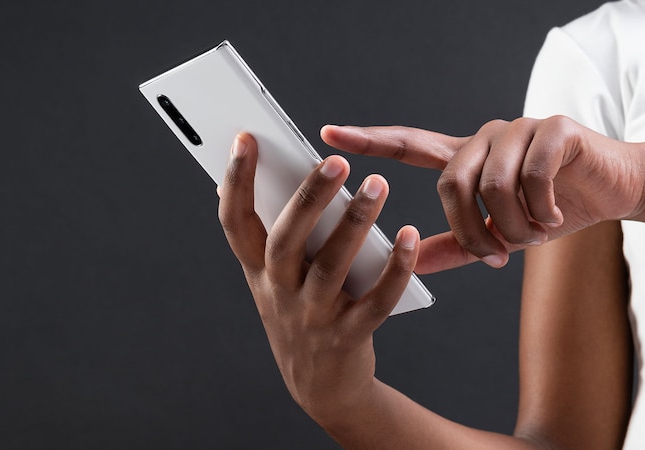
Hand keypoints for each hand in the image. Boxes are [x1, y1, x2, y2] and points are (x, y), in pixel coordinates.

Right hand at [217, 133, 420, 424]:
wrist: (321, 387)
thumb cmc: (302, 316)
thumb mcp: (278, 281)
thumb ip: (282, 237)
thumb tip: (295, 178)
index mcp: (258, 272)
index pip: (235, 223)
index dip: (236, 181)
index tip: (246, 139)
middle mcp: (279, 293)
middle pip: (285, 240)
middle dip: (308, 199)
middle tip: (335, 161)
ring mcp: (313, 317)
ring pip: (331, 267)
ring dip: (355, 224)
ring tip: (378, 186)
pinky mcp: (349, 336)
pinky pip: (376, 301)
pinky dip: (395, 269)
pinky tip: (409, 237)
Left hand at [321, 116, 644, 271]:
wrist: (614, 190)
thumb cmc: (550, 209)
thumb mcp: (499, 233)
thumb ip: (453, 246)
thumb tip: (408, 265)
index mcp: (465, 158)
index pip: (408, 144)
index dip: (369, 141)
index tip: (328, 134)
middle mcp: (485, 138)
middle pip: (450, 181)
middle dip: (472, 229)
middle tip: (499, 253)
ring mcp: (518, 128)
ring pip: (491, 184)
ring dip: (513, 224)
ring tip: (535, 233)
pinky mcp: (551, 128)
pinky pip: (530, 176)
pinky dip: (541, 210)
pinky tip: (555, 217)